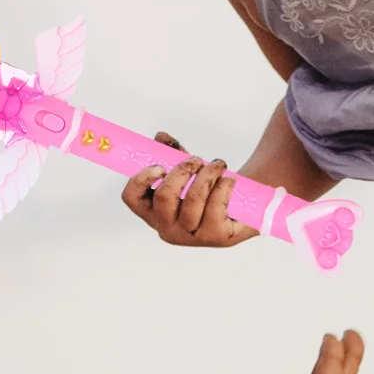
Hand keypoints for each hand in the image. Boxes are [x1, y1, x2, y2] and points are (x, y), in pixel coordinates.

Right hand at [120, 130, 258, 249]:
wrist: (241, 212)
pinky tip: (230, 180)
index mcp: (153, 212)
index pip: (132, 198)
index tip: (160, 165)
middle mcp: (167, 228)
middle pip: (164, 196)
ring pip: (193, 198)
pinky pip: (216, 204)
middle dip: (181, 171)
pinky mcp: (216, 236)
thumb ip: (173, 153)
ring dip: (208, 174)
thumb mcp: (188, 172)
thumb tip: (160, 136)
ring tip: (219, 165)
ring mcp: (191, 236)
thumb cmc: (207, 192)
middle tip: (196, 160)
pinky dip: (224, 185)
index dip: (141, 179)